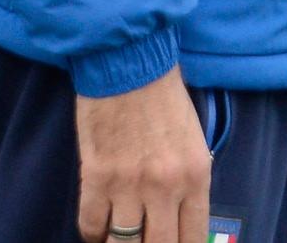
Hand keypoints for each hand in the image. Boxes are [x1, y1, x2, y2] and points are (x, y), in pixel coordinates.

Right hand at [76, 68, 206, 242]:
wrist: (129, 62)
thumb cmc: (163, 97)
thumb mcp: (192, 140)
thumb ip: (189, 182)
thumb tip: (181, 219)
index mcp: (195, 175)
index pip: (193, 238)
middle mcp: (165, 186)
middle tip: (144, 241)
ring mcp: (129, 184)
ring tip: (119, 239)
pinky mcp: (97, 177)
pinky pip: (91, 225)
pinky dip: (94, 233)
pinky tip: (98, 230)